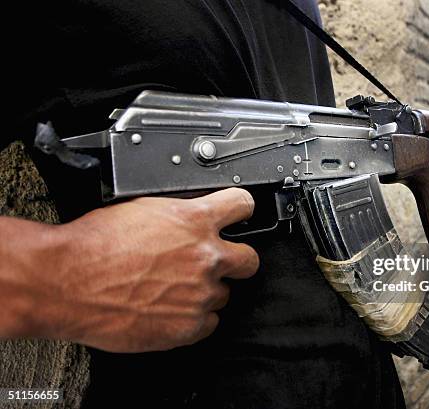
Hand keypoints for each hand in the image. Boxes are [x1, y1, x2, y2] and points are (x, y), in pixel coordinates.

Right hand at [40, 188, 258, 351]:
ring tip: (173, 289)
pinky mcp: (189, 326)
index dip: (242, 210)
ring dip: (205, 292)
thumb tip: (190, 218)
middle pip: (249, 260)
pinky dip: (194, 318)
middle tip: (216, 263)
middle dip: (236, 260)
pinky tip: (170, 309)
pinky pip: (209, 323)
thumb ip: (178, 215)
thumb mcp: (143, 210)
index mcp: (194, 221)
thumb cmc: (95, 245)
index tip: (240, 215)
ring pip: (224, 294)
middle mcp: (205, 256)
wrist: (67, 281)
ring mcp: (200, 293)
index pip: (243, 205)